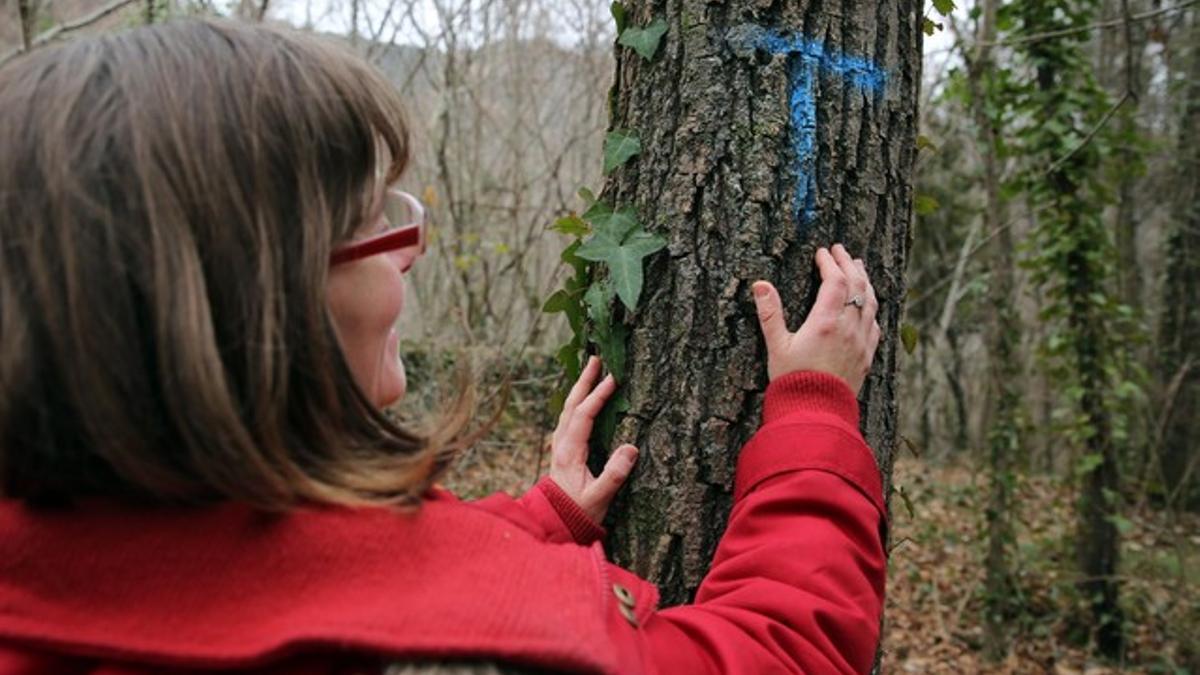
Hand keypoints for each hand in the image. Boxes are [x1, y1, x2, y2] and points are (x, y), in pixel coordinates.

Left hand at [549, 356, 639, 523]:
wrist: (555, 525)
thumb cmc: (578, 513)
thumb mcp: (599, 499)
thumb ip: (613, 475)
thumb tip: (631, 448)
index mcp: (570, 452)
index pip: (583, 415)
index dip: (598, 395)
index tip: (613, 378)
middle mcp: (561, 444)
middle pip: (571, 404)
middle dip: (584, 380)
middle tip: (596, 358)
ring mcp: (559, 446)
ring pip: (567, 409)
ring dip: (579, 388)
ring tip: (591, 371)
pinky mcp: (562, 450)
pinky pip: (568, 417)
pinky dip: (577, 402)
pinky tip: (583, 399)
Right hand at [752, 244, 880, 393]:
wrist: (816, 413)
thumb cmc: (793, 381)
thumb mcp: (776, 346)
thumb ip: (769, 313)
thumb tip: (760, 284)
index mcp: (825, 322)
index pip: (834, 281)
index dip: (830, 262)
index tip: (823, 252)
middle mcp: (848, 329)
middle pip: (857, 286)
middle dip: (849, 265)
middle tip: (841, 251)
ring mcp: (861, 342)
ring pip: (871, 303)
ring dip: (865, 282)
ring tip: (859, 268)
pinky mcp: (867, 356)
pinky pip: (875, 324)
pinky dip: (872, 307)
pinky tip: (868, 306)